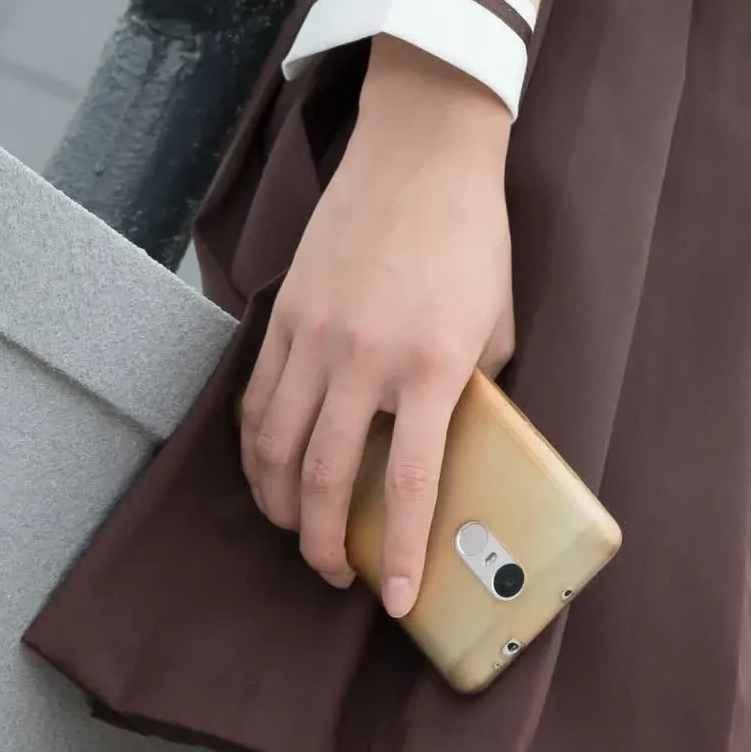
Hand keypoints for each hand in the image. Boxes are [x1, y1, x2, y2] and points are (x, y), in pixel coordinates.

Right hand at [239, 36, 513, 616]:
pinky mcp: (284, 315)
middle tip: (336, 574)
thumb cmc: (469, 238)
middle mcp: (364, 359)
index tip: (394, 602)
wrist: (422, 150)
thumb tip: (452, 452)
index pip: (407, 488)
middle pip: (321, 481)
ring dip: (278, 507)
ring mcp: (315, 336)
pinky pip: (257, 401)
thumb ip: (471, 395)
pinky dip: (256, 449)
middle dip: (322, 545)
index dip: (398, 556)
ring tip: (294, 532)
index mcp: (429, 370)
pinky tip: (268, 473)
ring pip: (274, 449)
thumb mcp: (494, 328)